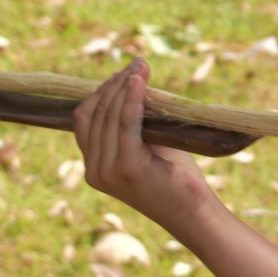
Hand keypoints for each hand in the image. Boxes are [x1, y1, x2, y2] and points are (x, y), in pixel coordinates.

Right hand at [72, 58, 211, 228]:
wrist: (194, 212)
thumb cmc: (176, 178)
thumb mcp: (149, 145)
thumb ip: (135, 122)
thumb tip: (135, 82)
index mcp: (94, 166)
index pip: (84, 119)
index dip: (101, 92)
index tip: (125, 72)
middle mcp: (94, 170)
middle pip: (93, 114)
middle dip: (113, 84)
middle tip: (137, 63)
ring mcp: (107, 171)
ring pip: (108, 116)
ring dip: (123, 87)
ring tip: (140, 67)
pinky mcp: (127, 168)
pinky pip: (125, 125)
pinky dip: (131, 101)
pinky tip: (139, 83)